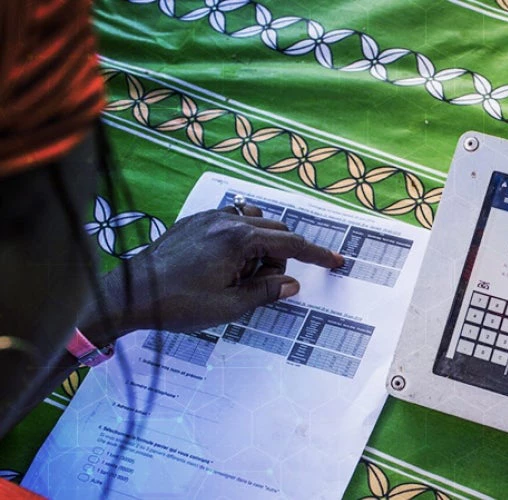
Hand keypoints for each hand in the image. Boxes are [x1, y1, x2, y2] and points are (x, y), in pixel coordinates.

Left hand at [78, 205, 343, 344]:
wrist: (129, 296)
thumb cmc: (177, 304)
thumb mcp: (229, 307)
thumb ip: (266, 292)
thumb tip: (293, 285)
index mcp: (240, 240)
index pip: (291, 244)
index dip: (317, 255)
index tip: (336, 262)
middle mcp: (226, 221)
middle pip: (274, 231)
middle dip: (280, 257)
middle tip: (268, 285)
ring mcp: (208, 219)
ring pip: (253, 223)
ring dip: (260, 246)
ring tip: (241, 276)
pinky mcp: (192, 223)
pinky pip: (229, 222)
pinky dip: (239, 239)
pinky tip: (224, 265)